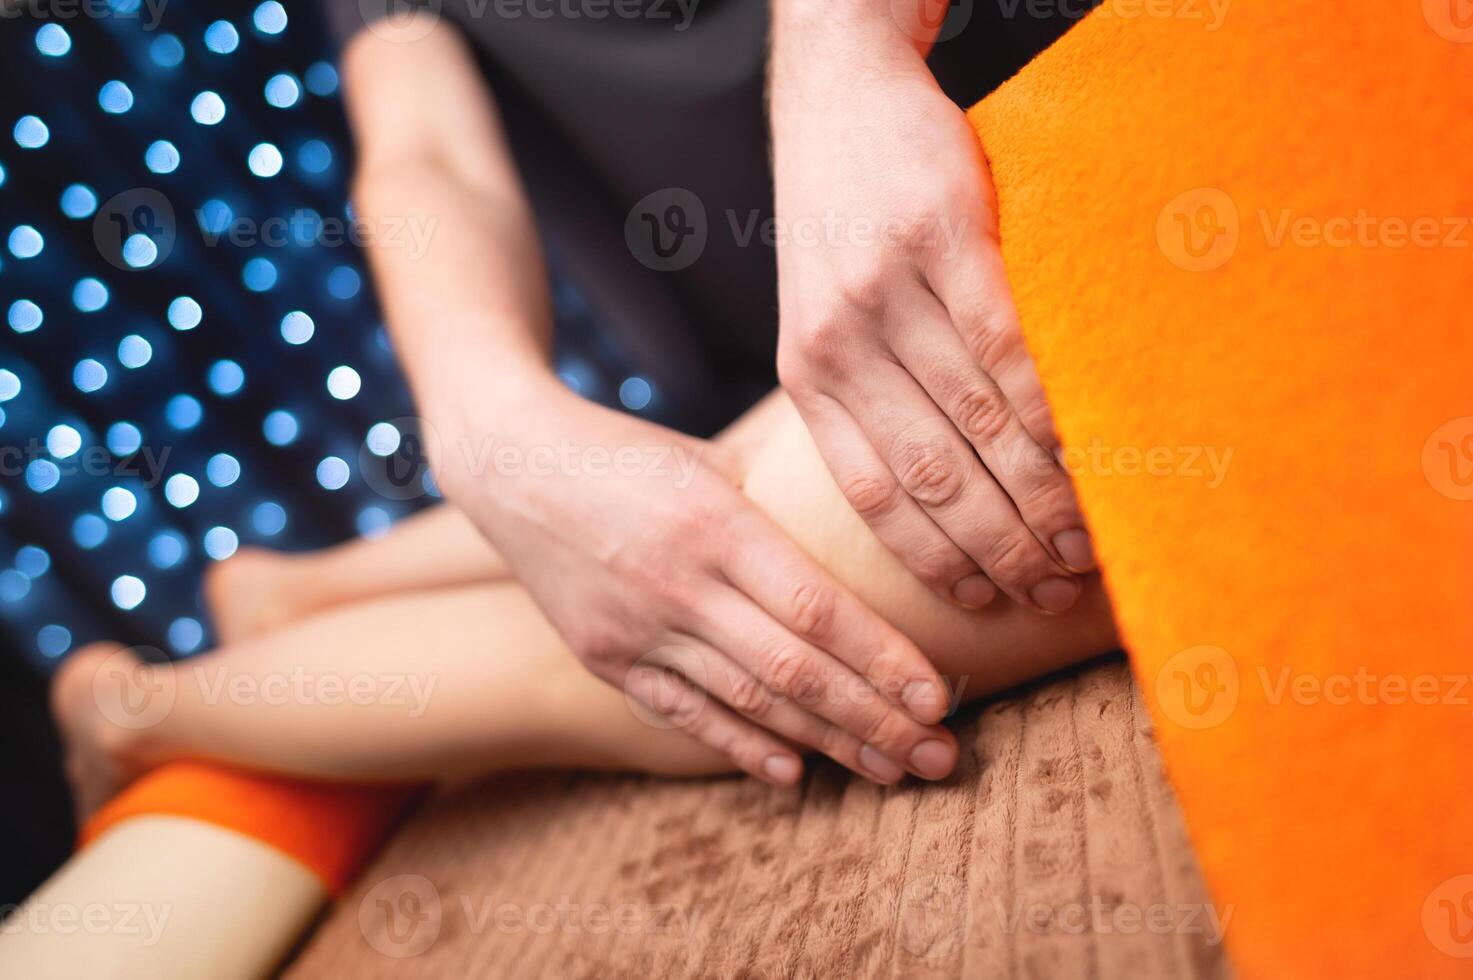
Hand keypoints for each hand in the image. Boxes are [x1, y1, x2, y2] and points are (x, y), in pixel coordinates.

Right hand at [431, 379, 958, 786]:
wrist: (511, 465)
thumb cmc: (631, 455)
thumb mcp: (713, 461)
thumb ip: (785, 505)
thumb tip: (880, 535)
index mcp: (715, 522)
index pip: (817, 608)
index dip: (884, 660)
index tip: (938, 698)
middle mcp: (678, 583)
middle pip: (794, 670)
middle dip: (875, 720)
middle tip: (939, 757)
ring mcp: (636, 629)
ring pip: (748, 702)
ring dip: (827, 742)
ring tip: (891, 770)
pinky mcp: (605, 657)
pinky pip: (683, 713)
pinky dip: (741, 745)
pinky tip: (795, 771)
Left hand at [770, 10, 1093, 612]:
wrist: (839, 100)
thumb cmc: (843, 225)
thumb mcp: (822, 318)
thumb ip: (866, 395)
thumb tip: (941, 492)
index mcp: (809, 375)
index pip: (874, 493)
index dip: (933, 557)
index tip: (983, 602)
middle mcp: (840, 343)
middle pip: (933, 474)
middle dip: (997, 546)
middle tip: (1051, 589)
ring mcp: (888, 290)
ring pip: (976, 421)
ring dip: (1036, 493)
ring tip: (1082, 539)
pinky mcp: (942, 237)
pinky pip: (1004, 343)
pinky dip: (1050, 408)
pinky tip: (1086, 453)